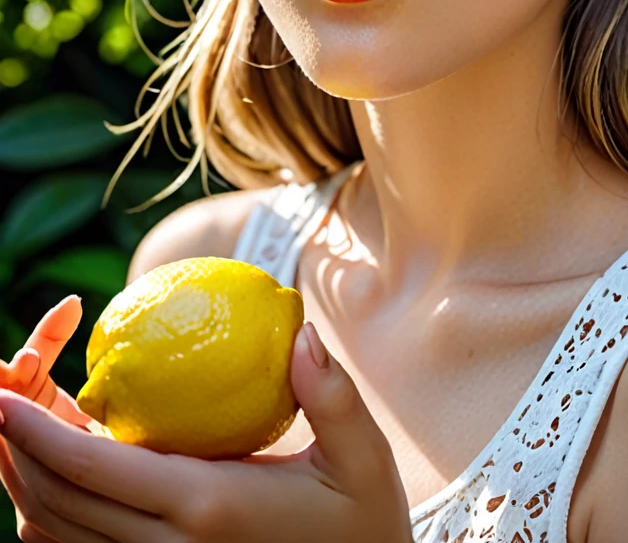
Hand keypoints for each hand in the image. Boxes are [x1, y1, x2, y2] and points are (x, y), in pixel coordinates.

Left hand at [0, 320, 414, 542]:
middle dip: (12, 450)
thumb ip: (334, 397)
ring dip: (25, 485)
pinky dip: (53, 520)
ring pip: (60, 536)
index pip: (93, 468)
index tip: (0, 392)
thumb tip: (301, 333)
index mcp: (208, 507)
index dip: (34, 431)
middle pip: (57, 503)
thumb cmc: (364, 528)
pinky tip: (61, 479)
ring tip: (15, 432)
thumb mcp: (364, 461)